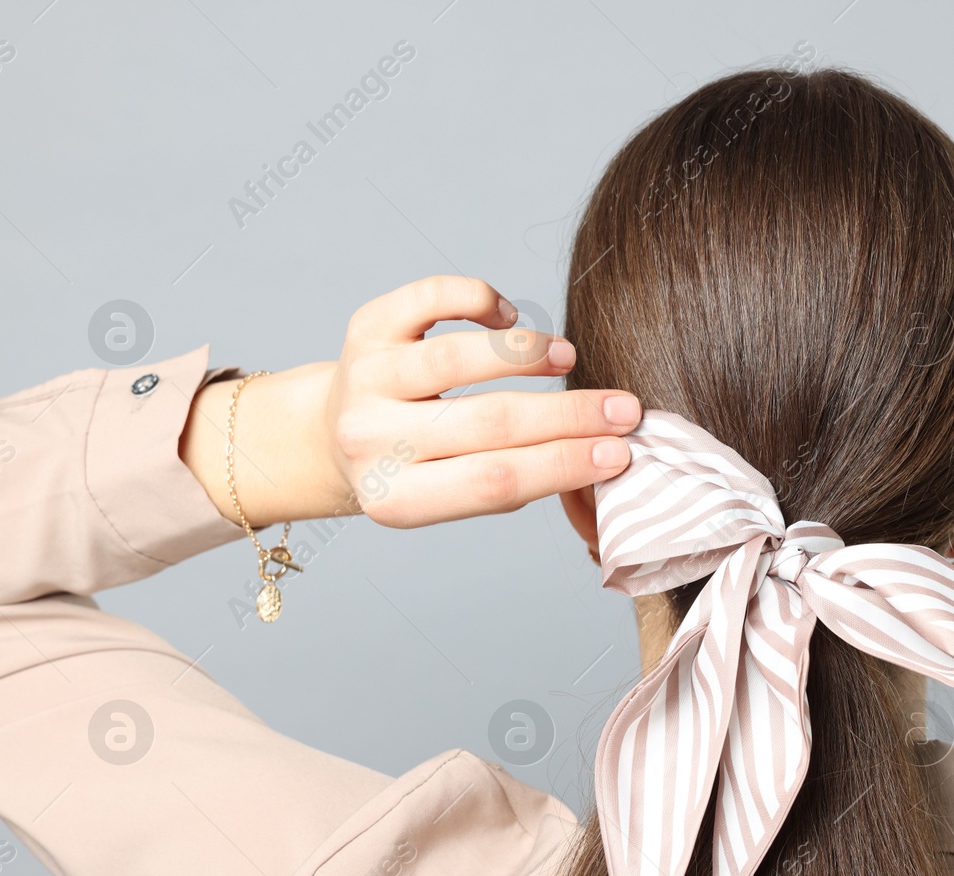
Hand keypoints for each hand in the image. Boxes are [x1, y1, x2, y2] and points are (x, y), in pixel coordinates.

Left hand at [323, 275, 640, 527]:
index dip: (565, 464)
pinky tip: (507, 316)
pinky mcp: (364, 331)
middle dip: (570, 414)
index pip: (497, 481)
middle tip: (624, 408)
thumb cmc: (417, 469)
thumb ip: (515, 482)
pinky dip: (478, 299)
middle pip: (489, 423)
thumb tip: (600, 452)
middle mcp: (373, 441)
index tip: (620, 452)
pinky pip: (427, 298)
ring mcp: (364, 381)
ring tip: (568, 358)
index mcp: (398, 499)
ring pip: (458, 359)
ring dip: (527, 354)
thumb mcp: (452, 496)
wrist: (329, 437)